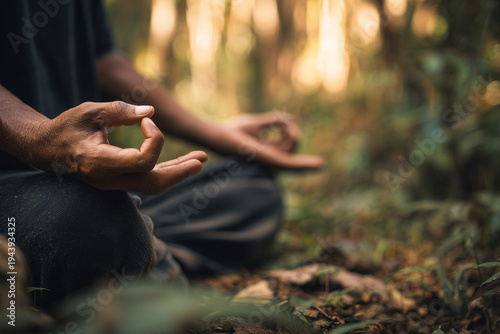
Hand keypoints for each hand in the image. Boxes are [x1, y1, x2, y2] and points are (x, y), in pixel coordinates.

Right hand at [33, 101, 206, 194]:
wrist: (46, 149)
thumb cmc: (67, 127)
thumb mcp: (89, 111)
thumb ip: (119, 111)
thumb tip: (150, 112)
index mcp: (100, 162)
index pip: (141, 162)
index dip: (154, 140)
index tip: (147, 121)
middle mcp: (109, 179)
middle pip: (153, 183)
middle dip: (180, 171)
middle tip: (201, 159)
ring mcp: (114, 183)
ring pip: (153, 185)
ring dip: (177, 172)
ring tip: (199, 160)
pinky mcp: (118, 181)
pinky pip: (147, 180)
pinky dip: (166, 171)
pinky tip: (181, 163)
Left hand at [215, 112, 323, 169]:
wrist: (223, 136)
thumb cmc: (236, 130)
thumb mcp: (259, 123)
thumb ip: (275, 121)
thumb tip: (288, 122)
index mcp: (270, 153)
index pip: (290, 149)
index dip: (297, 145)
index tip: (311, 155)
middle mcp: (272, 161)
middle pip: (292, 145)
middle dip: (291, 134)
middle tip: (284, 126)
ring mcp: (273, 163)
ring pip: (292, 146)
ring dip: (289, 134)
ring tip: (280, 129)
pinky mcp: (272, 162)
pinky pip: (291, 163)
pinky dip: (305, 165)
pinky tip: (319, 164)